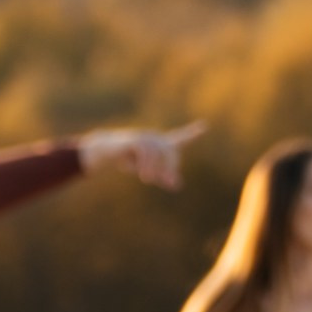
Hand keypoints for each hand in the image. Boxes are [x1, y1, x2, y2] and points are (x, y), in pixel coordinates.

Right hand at [79, 121, 204, 188]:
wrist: (107, 151)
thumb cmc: (129, 160)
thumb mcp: (148, 171)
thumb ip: (163, 177)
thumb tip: (177, 186)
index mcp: (160, 144)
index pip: (180, 138)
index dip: (193, 133)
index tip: (205, 125)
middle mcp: (155, 138)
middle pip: (171, 151)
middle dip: (171, 167)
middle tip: (170, 183)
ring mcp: (146, 137)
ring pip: (159, 153)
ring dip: (156, 169)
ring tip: (149, 180)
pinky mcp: (136, 140)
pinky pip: (146, 153)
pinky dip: (146, 166)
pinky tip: (143, 175)